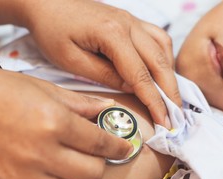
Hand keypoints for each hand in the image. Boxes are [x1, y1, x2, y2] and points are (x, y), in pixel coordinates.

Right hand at [0, 67, 131, 178]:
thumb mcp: (41, 87)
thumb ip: (79, 102)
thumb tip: (108, 107)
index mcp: (54, 122)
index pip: (101, 143)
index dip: (119, 146)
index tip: (124, 147)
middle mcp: (42, 153)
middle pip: (92, 174)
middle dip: (98, 163)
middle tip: (90, 154)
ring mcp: (23, 176)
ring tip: (67, 171)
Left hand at [21, 0, 179, 127]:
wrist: (46, 3)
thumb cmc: (52, 31)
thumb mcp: (71, 60)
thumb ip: (104, 75)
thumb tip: (131, 87)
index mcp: (113, 34)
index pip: (141, 75)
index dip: (154, 101)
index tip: (164, 121)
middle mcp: (129, 24)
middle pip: (159, 62)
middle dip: (171, 92)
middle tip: (176, 116)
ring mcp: (132, 20)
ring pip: (163, 47)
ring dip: (170, 74)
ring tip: (170, 97)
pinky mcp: (130, 20)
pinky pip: (157, 37)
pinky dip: (164, 57)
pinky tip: (161, 71)